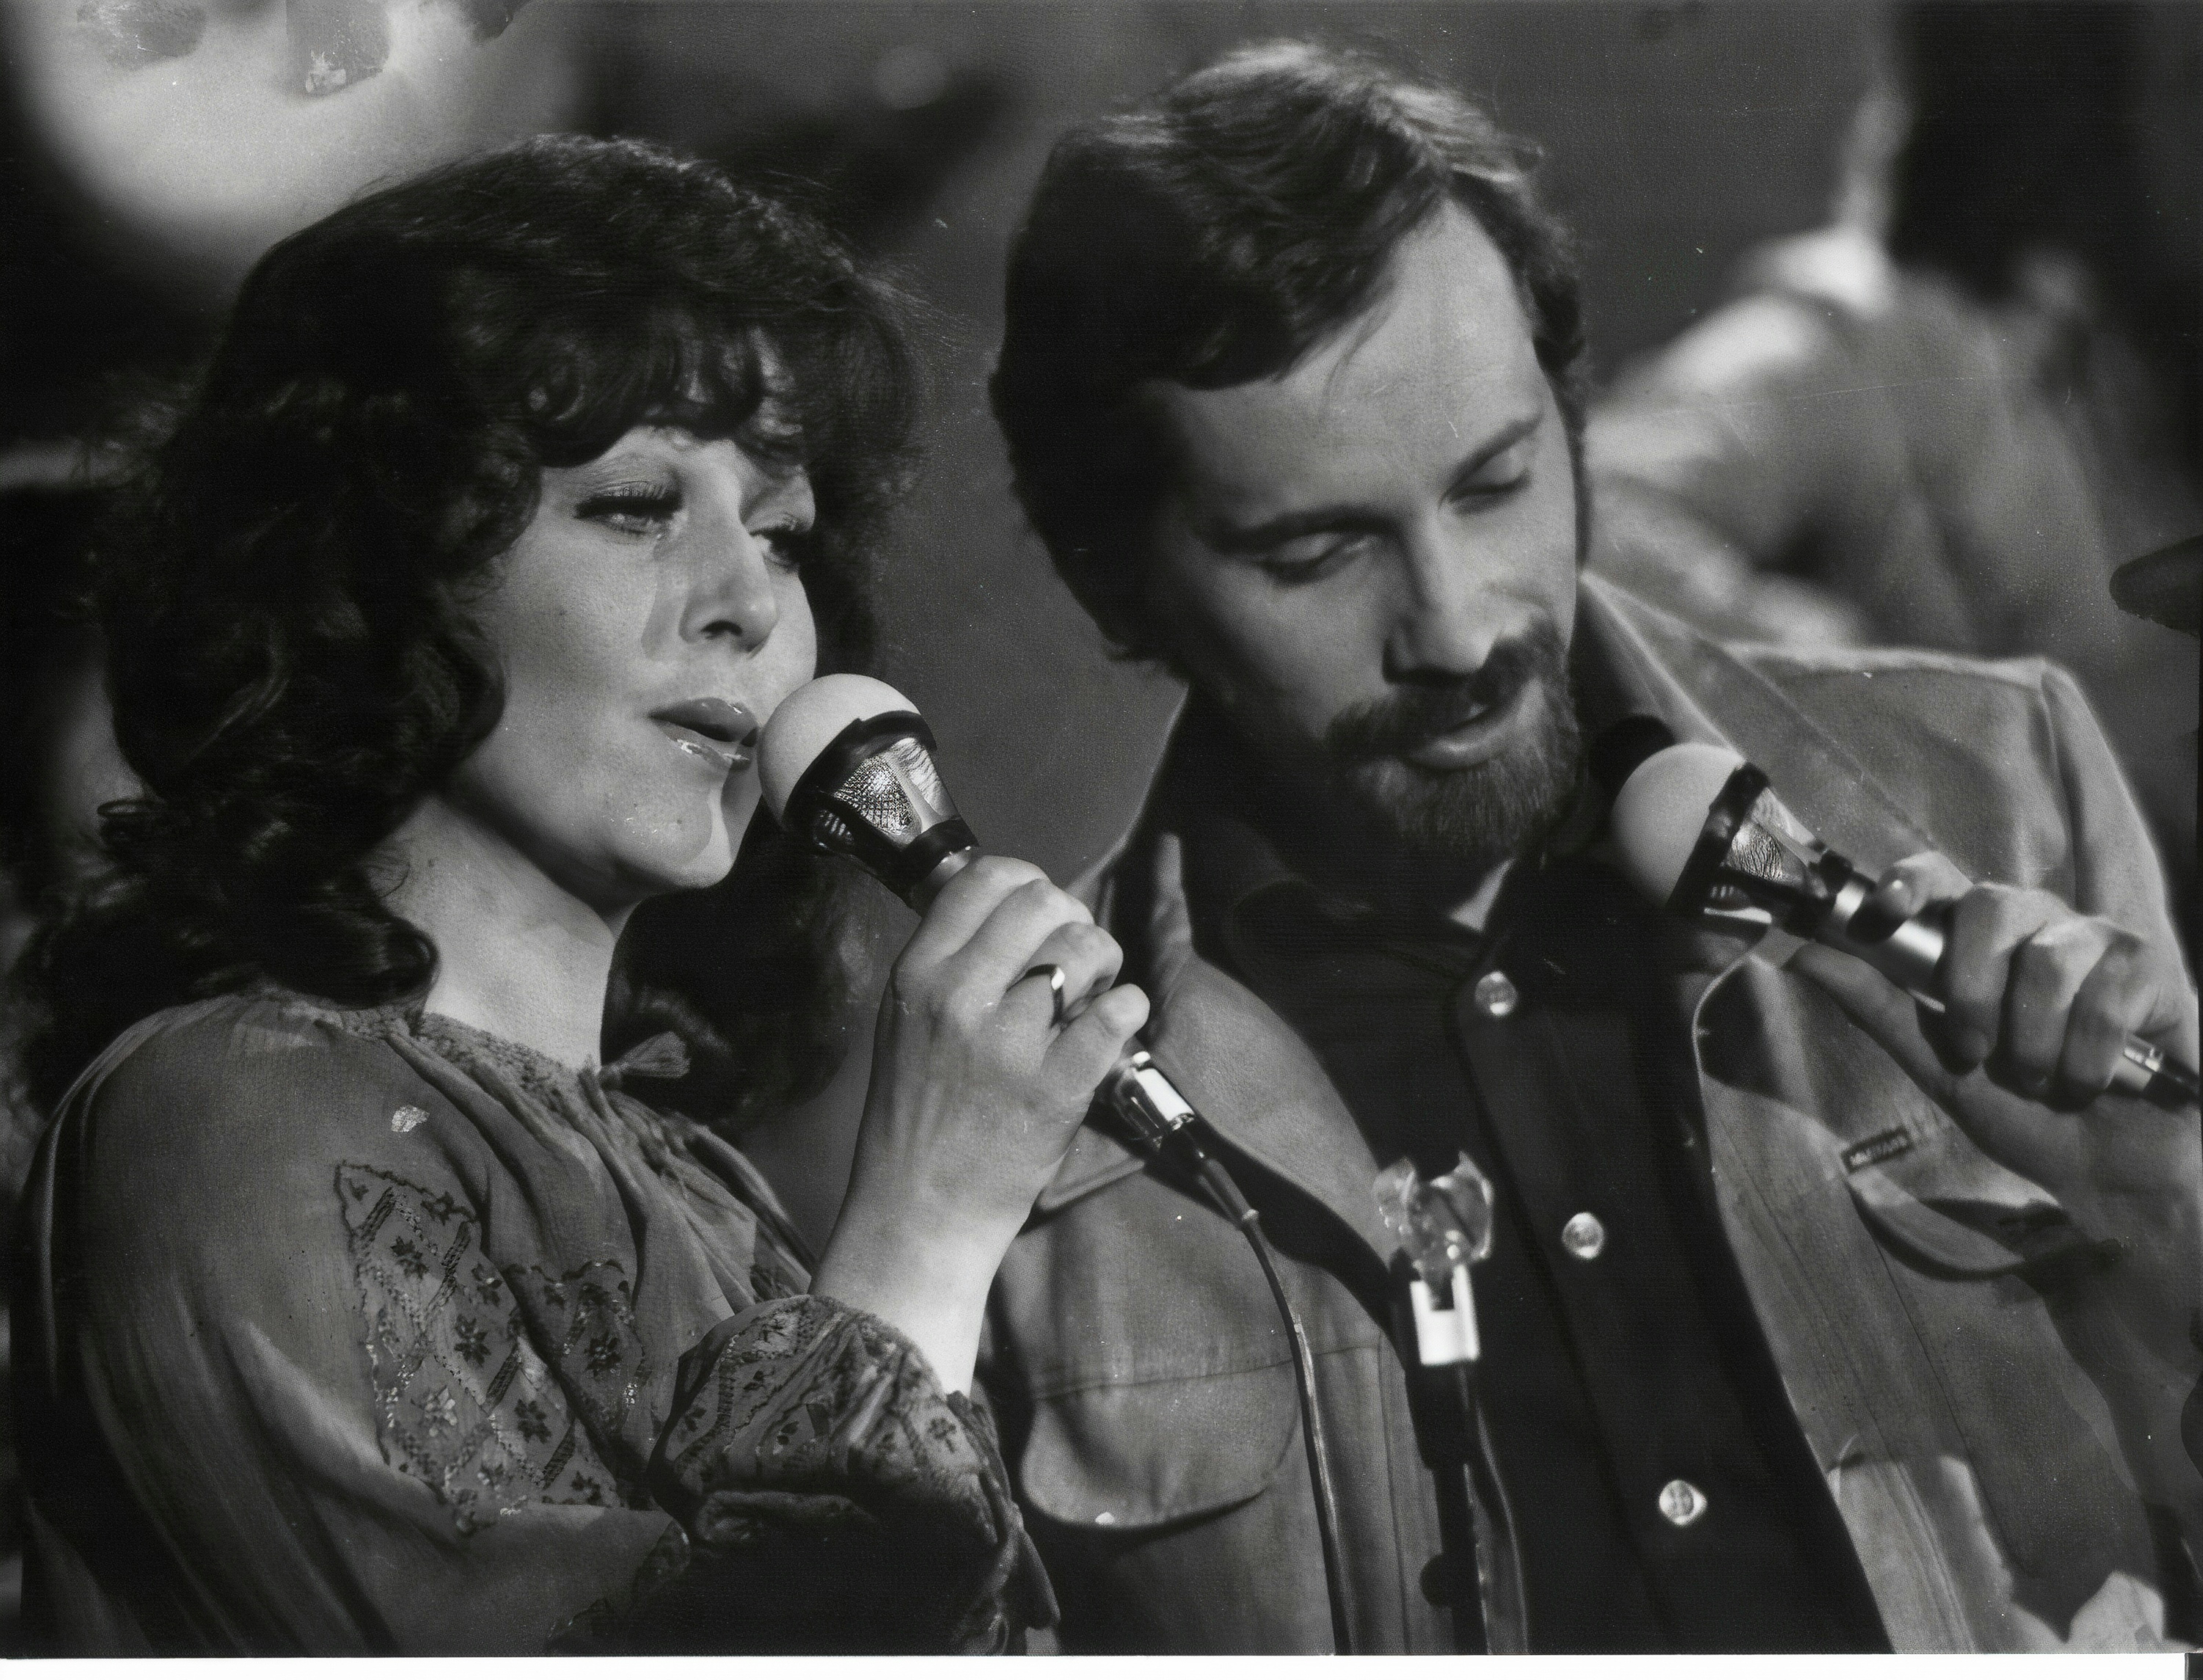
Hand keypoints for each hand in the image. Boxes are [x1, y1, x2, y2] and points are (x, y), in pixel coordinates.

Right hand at [813, 856, 1147, 1389]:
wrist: (920, 1211)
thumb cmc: (918, 1117)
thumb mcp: (904, 1022)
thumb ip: (949, 961)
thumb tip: (1014, 907)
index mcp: (918, 976)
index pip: (983, 879)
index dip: (1026, 882)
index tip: (1040, 913)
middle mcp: (958, 999)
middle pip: (1042, 902)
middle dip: (1071, 920)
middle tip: (1075, 959)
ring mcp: (1008, 1044)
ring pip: (1085, 948)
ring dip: (1104, 962)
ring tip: (1094, 993)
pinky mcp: (1055, 1089)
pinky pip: (1116, 1013)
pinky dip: (1127, 1009)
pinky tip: (1114, 1023)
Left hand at [1788, 854, 2202, 1511]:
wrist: (2111, 1172)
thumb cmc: (2025, 1113)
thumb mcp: (1937, 1066)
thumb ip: (1877, 1006)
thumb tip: (1802, 951)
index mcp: (1976, 939)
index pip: (1934, 877)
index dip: (1904, 883)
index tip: (1879, 915)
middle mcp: (2035, 922)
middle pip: (1990, 903)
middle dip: (1972, 989)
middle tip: (1977, 1053)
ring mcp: (2094, 938)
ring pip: (2046, 959)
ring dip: (2033, 1042)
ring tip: (2041, 1079)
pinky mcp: (2148, 966)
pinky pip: (2104, 997)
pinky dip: (2086, 1059)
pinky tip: (2092, 1082)